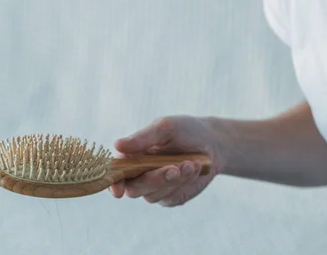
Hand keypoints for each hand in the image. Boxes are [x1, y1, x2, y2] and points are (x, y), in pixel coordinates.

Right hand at [109, 115, 223, 206]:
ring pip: (153, 195)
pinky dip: (184, 183)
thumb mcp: (165, 128)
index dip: (113, 182)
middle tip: (174, 168)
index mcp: (132, 156)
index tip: (119, 189)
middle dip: (154, 179)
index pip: (115, 173)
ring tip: (191, 163)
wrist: (212, 143)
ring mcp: (156, 188)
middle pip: (134, 189)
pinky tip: (196, 167)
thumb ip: (142, 138)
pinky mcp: (172, 196)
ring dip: (174, 180)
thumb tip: (117, 145)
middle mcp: (140, 175)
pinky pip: (171, 197)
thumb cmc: (185, 131)